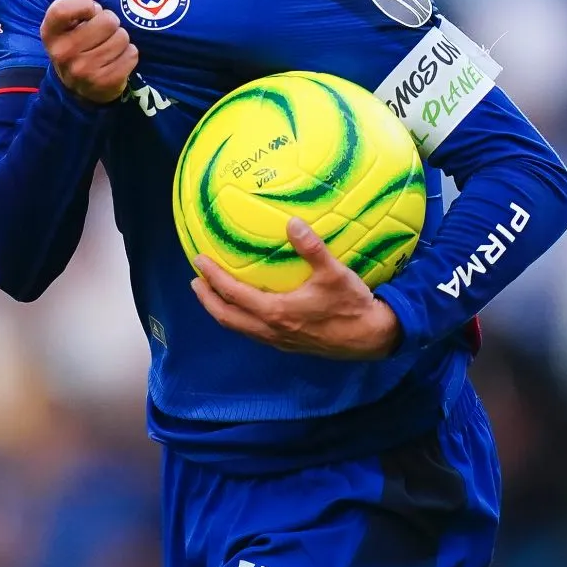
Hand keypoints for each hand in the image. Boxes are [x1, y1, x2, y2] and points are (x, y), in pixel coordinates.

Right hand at [41, 0, 137, 102]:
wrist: (78, 89)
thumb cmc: (77, 46)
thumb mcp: (71, 24)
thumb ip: (81, 0)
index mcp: (50, 33)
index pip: (63, 9)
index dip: (84, 4)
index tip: (91, 10)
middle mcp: (63, 52)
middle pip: (107, 21)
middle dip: (111, 23)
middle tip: (104, 32)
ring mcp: (83, 70)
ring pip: (122, 38)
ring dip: (121, 39)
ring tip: (110, 46)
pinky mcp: (104, 82)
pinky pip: (131, 55)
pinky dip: (129, 54)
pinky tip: (117, 59)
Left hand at [191, 217, 401, 359]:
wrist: (370, 338)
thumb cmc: (351, 305)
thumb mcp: (333, 273)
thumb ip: (311, 247)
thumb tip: (292, 222)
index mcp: (276, 312)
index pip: (232, 294)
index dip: (212, 277)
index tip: (198, 261)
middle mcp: (271, 330)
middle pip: (226, 317)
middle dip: (207, 299)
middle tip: (196, 281)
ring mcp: (278, 341)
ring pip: (238, 328)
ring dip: (221, 311)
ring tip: (212, 295)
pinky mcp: (288, 345)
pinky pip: (252, 333)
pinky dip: (239, 320)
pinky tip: (245, 309)